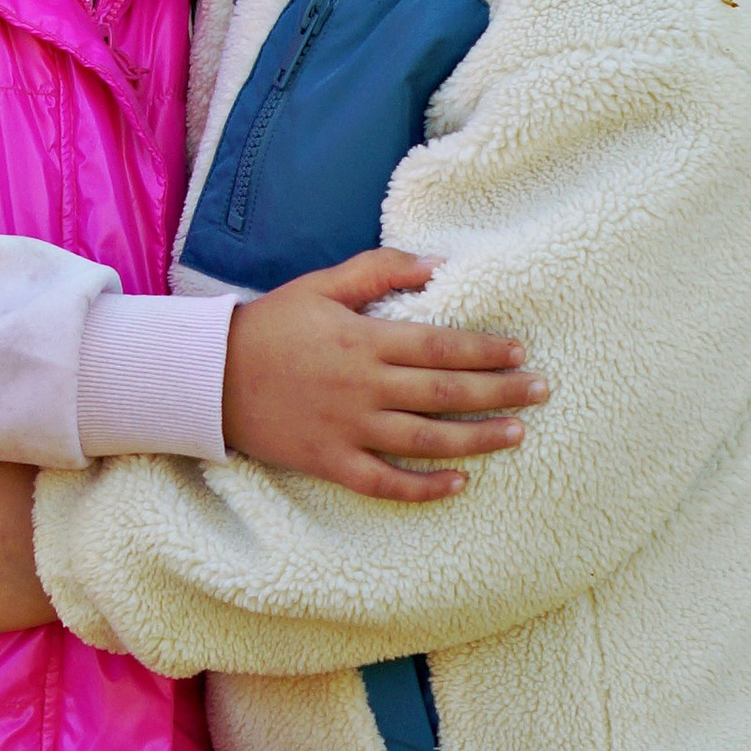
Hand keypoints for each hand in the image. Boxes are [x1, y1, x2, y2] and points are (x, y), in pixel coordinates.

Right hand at [223, 250, 546, 501]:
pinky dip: (423, 486)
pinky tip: (458, 484)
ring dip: (476, 438)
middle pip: (445, 393)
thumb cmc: (269, 324)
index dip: (485, 351)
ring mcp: (347, 428)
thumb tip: (440, 264)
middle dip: (500, 392)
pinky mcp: (329, 461)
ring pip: (425, 439)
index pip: (440, 346)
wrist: (208, 375)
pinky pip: (385, 481)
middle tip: (542, 391)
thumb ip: (381, 270)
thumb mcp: (322, 284)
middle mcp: (363, 386)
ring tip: (517, 434)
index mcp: (364, 339)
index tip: (521, 352)